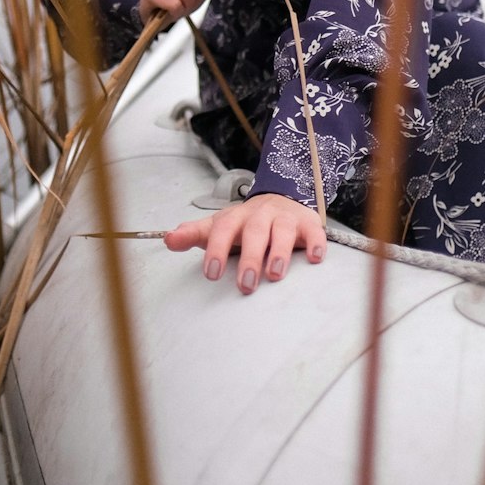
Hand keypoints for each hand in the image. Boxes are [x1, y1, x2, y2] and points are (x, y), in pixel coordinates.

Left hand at [164, 192, 325, 293]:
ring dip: (279, 252)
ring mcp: (285, 218)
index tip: (211, 273)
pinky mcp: (308, 223)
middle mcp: (260, 216)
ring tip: (274, 275)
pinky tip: (315, 259)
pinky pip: (314, 231)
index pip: (223, 229)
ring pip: (283, 231)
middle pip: (255, 232)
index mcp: (236, 217)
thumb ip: (194, 234)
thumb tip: (168, 239)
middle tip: (245, 285)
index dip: (216, 249)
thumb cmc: (246, 222)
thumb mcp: (219, 225)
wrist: (281, 198)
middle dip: (250, 258)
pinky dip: (316, 244)